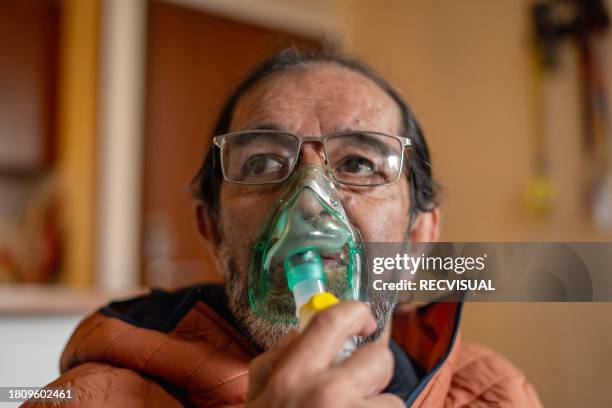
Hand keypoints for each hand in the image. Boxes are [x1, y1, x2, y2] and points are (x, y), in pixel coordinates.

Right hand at [246, 301, 402, 407]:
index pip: (335, 321)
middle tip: (361, 385)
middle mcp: (328, 395)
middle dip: (374, 369)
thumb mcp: (257, 397)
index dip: (357, 313)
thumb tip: (301, 332)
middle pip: (379, 358)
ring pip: (393, 401)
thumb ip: (276, 359)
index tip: (364, 321)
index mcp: (295, 376)